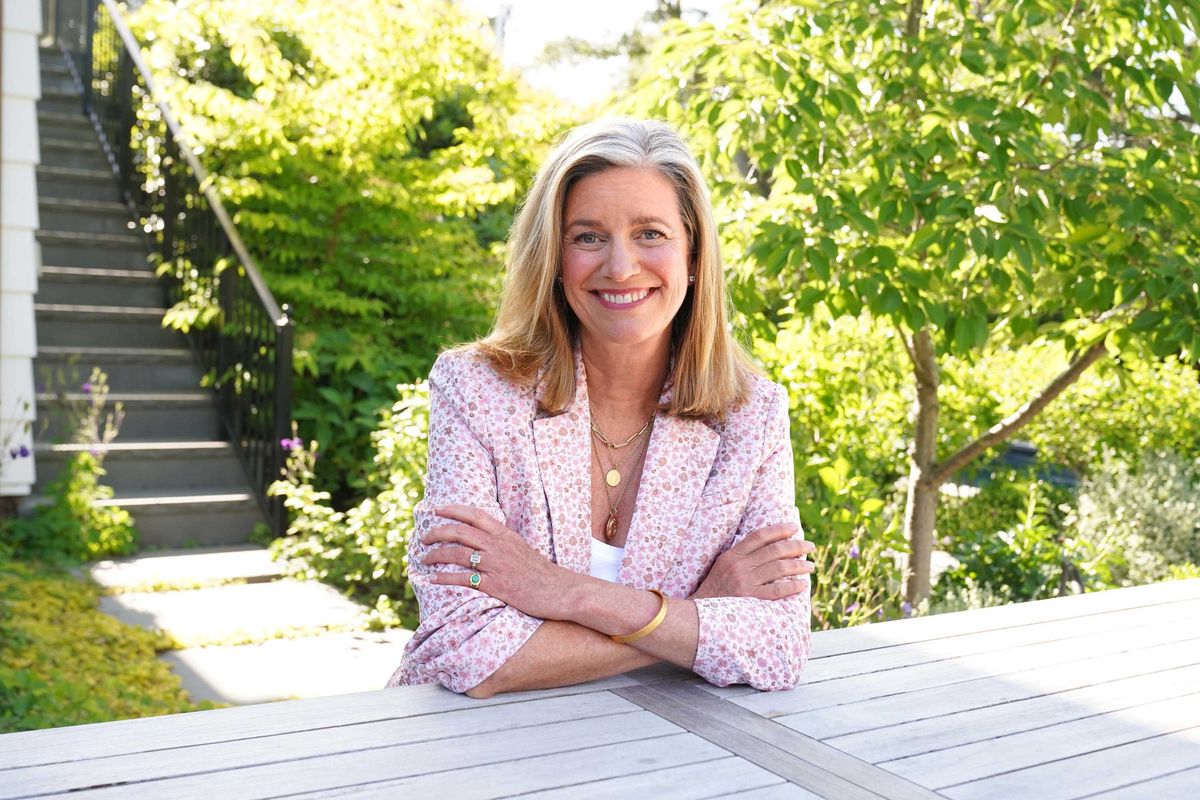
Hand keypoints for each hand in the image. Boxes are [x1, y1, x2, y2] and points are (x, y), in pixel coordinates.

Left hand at [421, 504, 571, 620]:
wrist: (560, 590)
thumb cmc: (542, 572)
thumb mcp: (522, 548)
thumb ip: (503, 542)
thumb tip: (484, 540)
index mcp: (506, 535)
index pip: (475, 515)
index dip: (453, 510)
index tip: (437, 509)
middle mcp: (498, 546)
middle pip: (460, 532)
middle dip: (437, 532)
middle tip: (424, 538)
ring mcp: (496, 565)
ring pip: (457, 554)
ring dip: (436, 555)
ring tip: (424, 558)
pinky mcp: (495, 585)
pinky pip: (463, 579)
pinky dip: (444, 578)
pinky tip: (432, 579)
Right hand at [691, 523, 813, 600]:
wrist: (697, 614)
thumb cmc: (713, 591)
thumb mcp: (721, 567)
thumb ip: (741, 557)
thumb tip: (768, 549)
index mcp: (732, 555)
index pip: (760, 536)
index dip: (779, 530)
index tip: (794, 528)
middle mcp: (739, 566)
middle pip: (774, 550)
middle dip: (796, 546)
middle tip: (810, 547)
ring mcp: (745, 582)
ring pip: (779, 568)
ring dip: (799, 566)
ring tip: (810, 566)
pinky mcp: (750, 599)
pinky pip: (777, 590)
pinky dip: (792, 586)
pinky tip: (802, 584)